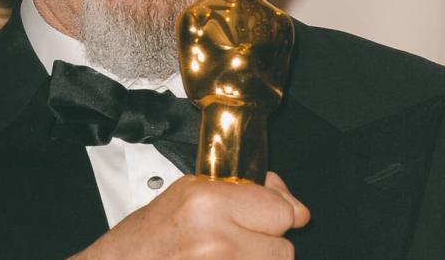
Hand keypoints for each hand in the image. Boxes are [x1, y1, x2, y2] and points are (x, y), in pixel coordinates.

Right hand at [74, 171, 308, 258]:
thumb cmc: (149, 235)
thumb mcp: (191, 192)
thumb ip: (246, 192)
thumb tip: (295, 205)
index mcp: (209, 204)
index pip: (282, 211)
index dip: (278, 212)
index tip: (271, 215)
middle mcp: (218, 241)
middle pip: (283, 248)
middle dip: (267, 244)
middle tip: (238, 238)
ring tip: (224, 255)